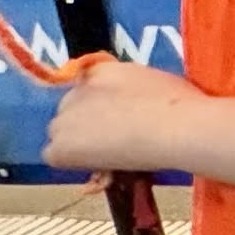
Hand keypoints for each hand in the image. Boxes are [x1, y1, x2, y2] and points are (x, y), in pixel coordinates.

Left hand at [43, 58, 204, 175]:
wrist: (176, 128)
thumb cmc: (180, 104)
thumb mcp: (154, 80)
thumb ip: (127, 83)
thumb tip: (120, 96)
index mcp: (101, 70)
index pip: (86, 86)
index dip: (102, 104)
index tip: (119, 116)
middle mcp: (76, 89)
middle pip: (71, 109)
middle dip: (86, 121)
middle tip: (116, 137)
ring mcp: (65, 118)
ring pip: (61, 132)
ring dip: (78, 140)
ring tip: (109, 153)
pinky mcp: (60, 147)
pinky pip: (54, 154)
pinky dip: (71, 160)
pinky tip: (96, 164)